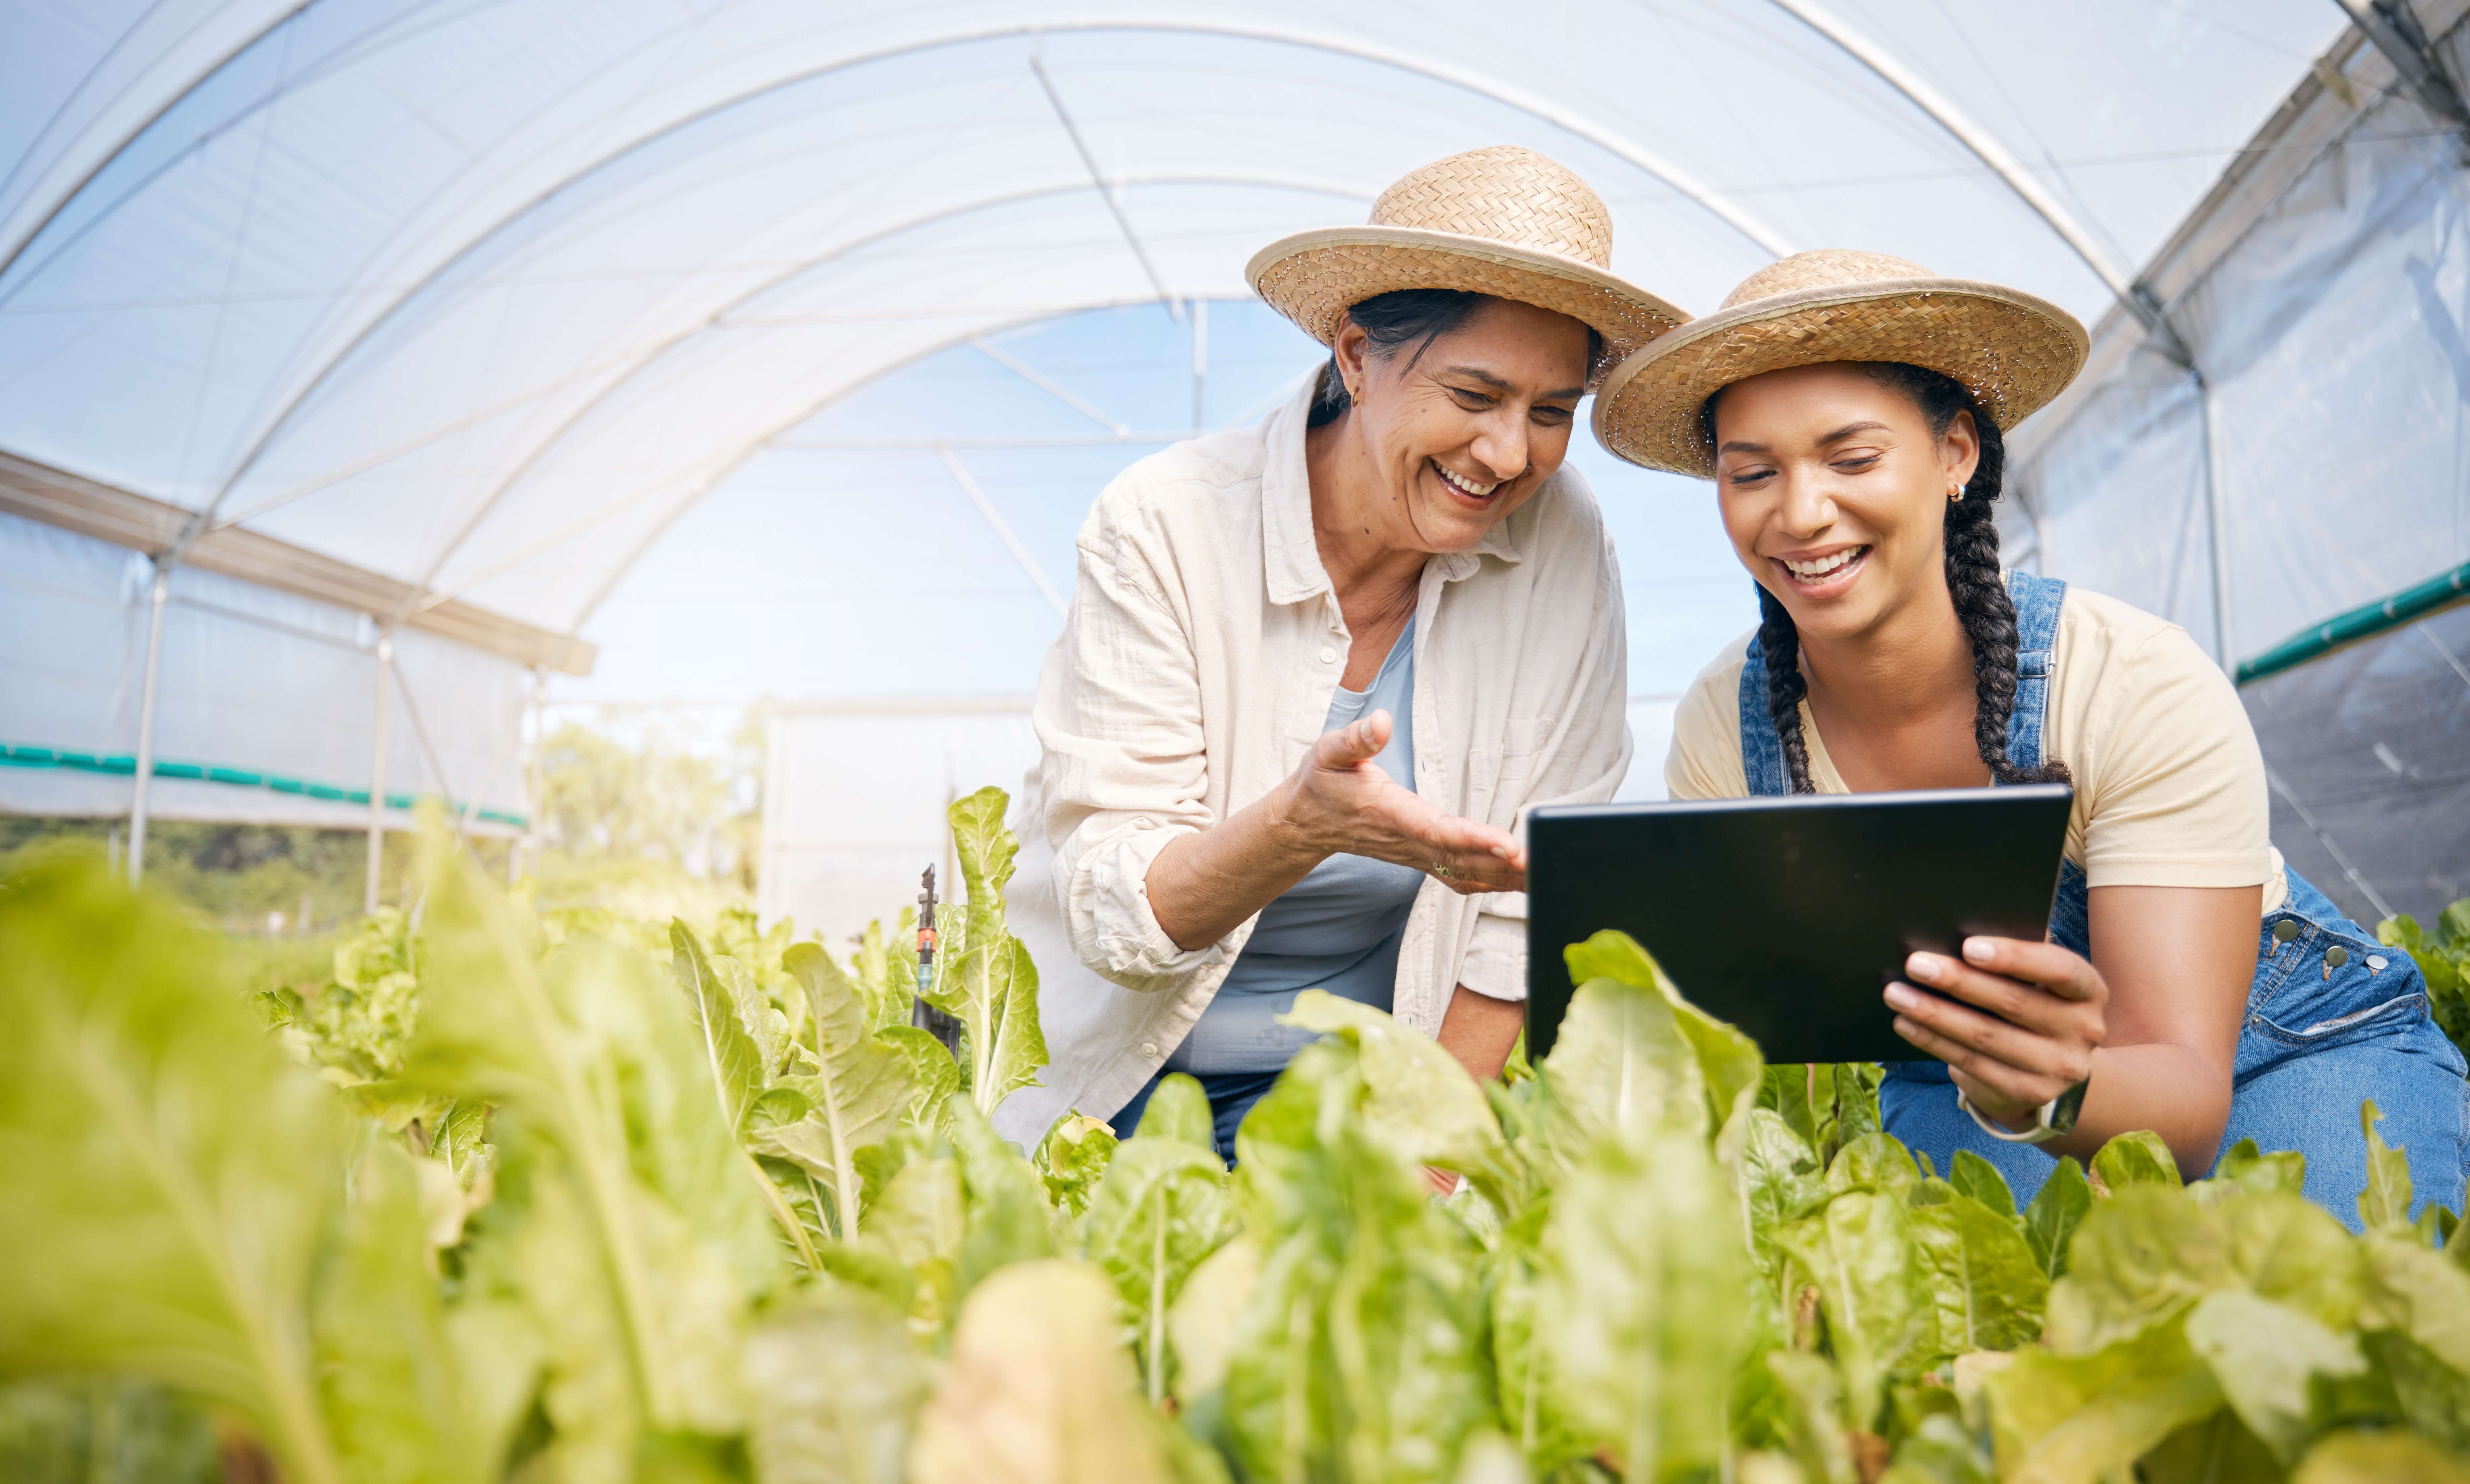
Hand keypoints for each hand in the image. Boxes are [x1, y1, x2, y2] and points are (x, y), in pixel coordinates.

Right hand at [1270, 711, 1524, 893]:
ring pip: (1467, 873)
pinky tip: (1519, 881)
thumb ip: (1355, 739)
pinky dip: (1493, 882)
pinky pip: (1461, 877)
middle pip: (1463, 859)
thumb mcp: (1328, 753)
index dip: (1475, 839)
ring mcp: (1415, 855)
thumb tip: (1380, 722)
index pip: (1438, 830)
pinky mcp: (1422, 859)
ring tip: (1547, 873)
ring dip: (1506, 878)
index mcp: (1390, 814)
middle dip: (1506, 864)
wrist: (1305, 823)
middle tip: (1547, 861)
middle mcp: (1407, 842)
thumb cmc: (1321, 784)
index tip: (1510, 844)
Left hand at [1885, 936, 2106, 1129]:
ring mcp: (2057, 1068)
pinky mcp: (2027, 1093)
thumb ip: (2018, 959)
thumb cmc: (2038, 1003)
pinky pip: (1971, 1063)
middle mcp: (2083, 1030)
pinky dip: (1933, 1041)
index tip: (1968, 947)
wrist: (2058, 1068)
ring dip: (1934, 1014)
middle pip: (2013, 1003)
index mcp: (2089, 990)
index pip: (2060, 970)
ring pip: (1986, 1036)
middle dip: (1958, 981)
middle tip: (1915, 964)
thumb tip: (1958, 933)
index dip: (2015, 958)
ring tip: (1896, 993)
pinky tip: (1906, 1024)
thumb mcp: (2043, 981)